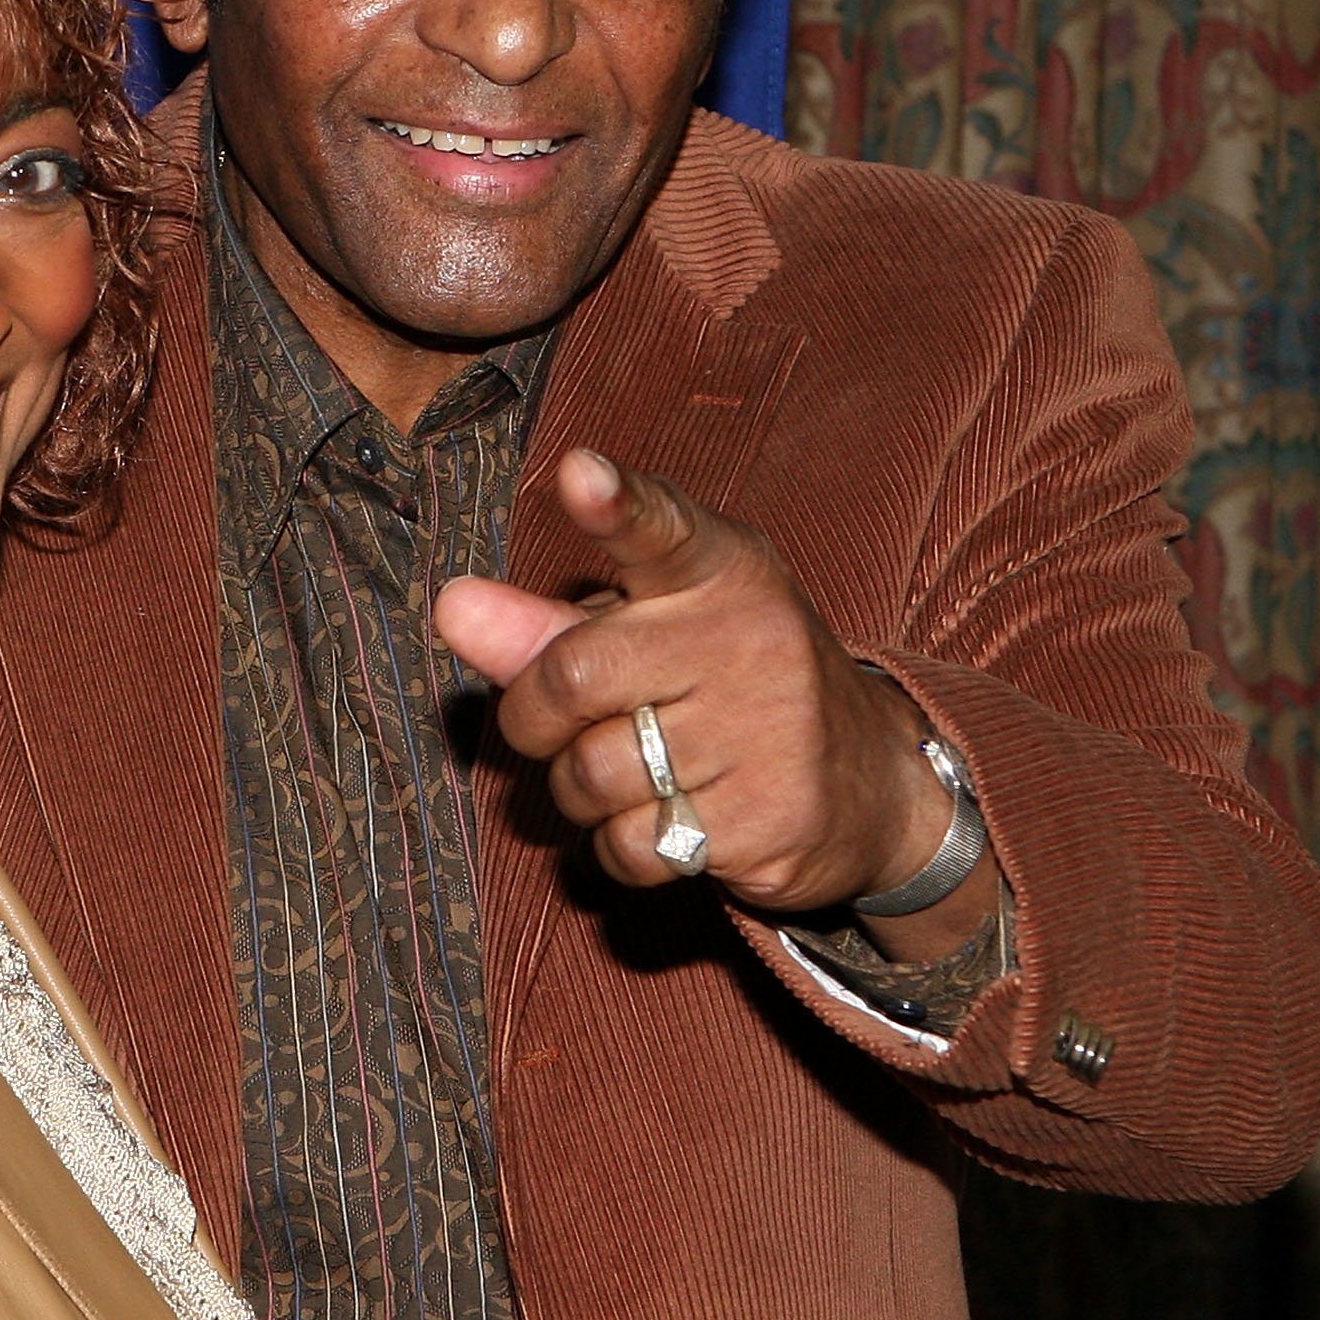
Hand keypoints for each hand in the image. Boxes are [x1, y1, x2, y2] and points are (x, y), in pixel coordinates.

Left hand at [434, 448, 997, 958]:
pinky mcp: (768, 818)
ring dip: (578, 791)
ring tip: (630, 771)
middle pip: (570, 678)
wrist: (868, 786)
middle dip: (533, 719)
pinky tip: (663, 820)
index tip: (579, 474)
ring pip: (590, 775)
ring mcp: (766, 730)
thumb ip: (545, 624)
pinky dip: (619, 846)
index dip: (614, 505)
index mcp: (717, 569)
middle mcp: (748, 638)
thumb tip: (452, 606)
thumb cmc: (723, 686)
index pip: (659, 527)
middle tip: (559, 724)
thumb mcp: (651, 632)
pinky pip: (631, 845)